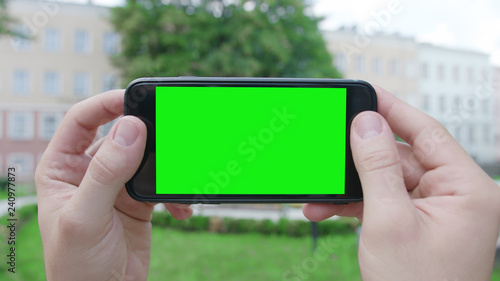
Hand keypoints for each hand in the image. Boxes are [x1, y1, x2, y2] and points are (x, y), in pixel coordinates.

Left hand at [35, 90, 192, 280]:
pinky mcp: (138, 200)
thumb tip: (131, 130)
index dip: (106, 104)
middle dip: (143, 131)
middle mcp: (88, 171)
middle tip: (166, 131)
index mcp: (61, 168)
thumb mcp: (85, 217)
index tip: (135, 99)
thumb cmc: (77, 266)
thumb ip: (106, 172)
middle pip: (118, 132)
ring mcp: (116, 184)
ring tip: (177, 173)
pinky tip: (179, 208)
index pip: (81, 120)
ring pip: (144, 156)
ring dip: (163, 163)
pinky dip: (174, 192)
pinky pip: (161, 182)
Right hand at [303, 86, 499, 279]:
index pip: (428, 133)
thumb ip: (377, 167)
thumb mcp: (389, 222)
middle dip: (359, 159)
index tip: (364, 92)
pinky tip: (328, 208)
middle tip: (328, 148)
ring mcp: (436, 211)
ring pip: (387, 180)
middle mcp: (456, 196)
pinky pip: (384, 200)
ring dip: (351, 187)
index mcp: (468, 191)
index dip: (393, 110)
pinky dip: (356, 204)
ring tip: (319, 195)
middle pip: (402, 156)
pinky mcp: (417, 224)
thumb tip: (366, 124)